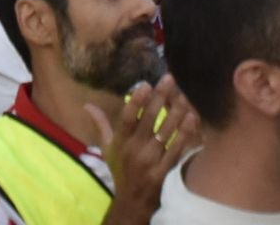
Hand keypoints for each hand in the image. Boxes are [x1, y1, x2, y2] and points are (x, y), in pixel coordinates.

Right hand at [86, 75, 199, 224]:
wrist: (132, 201)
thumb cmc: (120, 169)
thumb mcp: (107, 148)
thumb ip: (100, 124)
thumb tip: (87, 105)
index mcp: (120, 142)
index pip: (126, 119)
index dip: (136, 102)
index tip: (145, 85)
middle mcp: (133, 150)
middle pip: (148, 121)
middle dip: (160, 99)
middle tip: (170, 79)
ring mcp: (149, 161)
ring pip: (165, 133)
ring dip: (176, 113)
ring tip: (184, 95)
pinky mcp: (163, 172)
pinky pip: (175, 150)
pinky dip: (184, 134)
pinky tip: (191, 119)